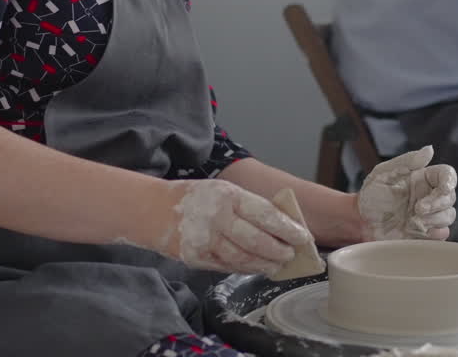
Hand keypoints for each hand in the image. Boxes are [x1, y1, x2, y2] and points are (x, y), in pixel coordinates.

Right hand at [149, 180, 310, 275]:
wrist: (153, 210)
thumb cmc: (196, 198)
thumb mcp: (224, 190)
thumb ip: (249, 205)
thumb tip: (282, 225)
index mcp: (228, 195)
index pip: (266, 214)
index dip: (287, 229)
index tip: (303, 237)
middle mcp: (217, 218)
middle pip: (256, 241)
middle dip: (279, 251)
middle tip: (291, 255)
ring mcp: (205, 240)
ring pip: (242, 258)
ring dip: (264, 264)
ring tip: (278, 265)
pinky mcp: (196, 258)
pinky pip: (227, 266)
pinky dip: (245, 268)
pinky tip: (256, 267)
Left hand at [357, 146, 457, 240]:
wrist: (360, 222)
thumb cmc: (370, 195)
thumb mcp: (384, 173)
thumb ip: (407, 161)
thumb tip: (430, 149)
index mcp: (423, 178)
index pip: (447, 175)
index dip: (450, 181)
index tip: (443, 189)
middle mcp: (430, 195)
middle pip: (450, 197)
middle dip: (438, 203)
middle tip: (417, 209)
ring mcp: (429, 215)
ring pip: (449, 216)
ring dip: (434, 219)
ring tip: (412, 220)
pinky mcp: (426, 233)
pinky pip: (442, 233)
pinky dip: (432, 233)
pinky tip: (414, 230)